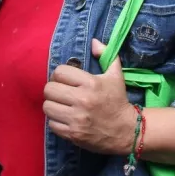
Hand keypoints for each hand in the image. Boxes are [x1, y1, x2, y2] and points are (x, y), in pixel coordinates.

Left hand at [43, 39, 137, 155]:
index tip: (65, 79)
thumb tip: (93, 41)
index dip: (60, 74)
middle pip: (49, 89)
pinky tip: (64, 118)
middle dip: (54, 89)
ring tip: (61, 105)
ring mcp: (76, 119)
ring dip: (52, 105)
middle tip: (61, 92)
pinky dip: (56, 120)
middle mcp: (82, 100)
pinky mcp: (73, 134)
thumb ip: (106, 54)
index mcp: (91, 83)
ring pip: (47, 106)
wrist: (126, 130)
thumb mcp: (116, 74)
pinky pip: (52, 124)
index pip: (60, 72)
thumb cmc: (118, 100)